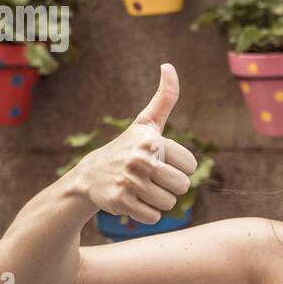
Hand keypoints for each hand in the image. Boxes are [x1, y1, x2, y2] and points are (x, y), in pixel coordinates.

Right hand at [73, 64, 197, 224]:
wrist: (91, 175)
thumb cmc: (127, 147)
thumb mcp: (146, 123)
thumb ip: (164, 97)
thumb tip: (168, 65)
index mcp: (152, 140)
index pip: (191, 166)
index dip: (179, 167)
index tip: (159, 161)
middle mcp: (140, 159)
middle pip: (183, 186)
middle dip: (170, 186)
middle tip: (151, 178)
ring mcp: (129, 181)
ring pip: (169, 203)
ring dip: (158, 200)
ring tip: (141, 188)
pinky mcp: (120, 202)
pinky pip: (154, 217)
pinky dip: (146, 213)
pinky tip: (133, 200)